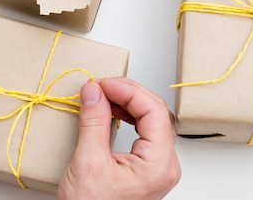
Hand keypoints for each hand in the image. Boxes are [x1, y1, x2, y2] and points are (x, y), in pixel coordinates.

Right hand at [58, 77, 180, 199]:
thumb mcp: (88, 162)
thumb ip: (94, 122)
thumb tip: (94, 91)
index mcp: (159, 164)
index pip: (154, 111)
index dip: (129, 91)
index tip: (103, 83)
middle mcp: (164, 165)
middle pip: (156, 113)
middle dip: (128, 94)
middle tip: (101, 86)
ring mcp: (157, 168)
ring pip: (152, 121)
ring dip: (128, 104)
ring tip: (103, 97)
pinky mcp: (146, 169)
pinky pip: (145, 133)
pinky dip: (129, 118)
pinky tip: (111, 112)